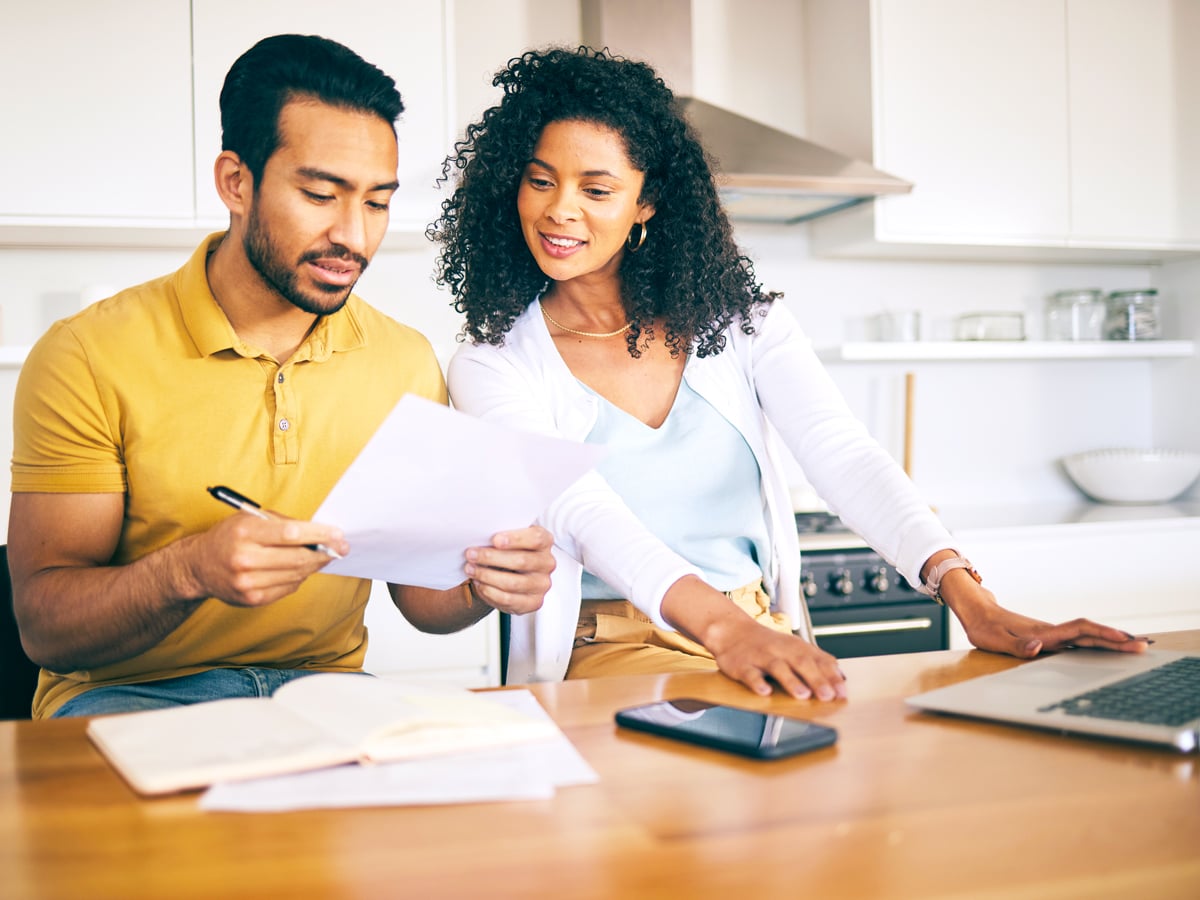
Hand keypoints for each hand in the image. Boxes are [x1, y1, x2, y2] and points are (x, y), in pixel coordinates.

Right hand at [188, 512, 348, 607]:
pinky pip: (288, 588)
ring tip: (324, 556)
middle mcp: (245, 559)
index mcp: (245, 532)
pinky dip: (299, 578)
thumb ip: (283, 523)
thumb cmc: (230, 537)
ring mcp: (248, 583)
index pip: (291, 534)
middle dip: (325, 552)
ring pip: (296, 575)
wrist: (199, 566)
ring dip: (315, 565)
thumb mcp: (250, 518)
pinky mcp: (252, 599)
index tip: (338, 534)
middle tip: (341, 547)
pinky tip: (302, 569)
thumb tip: (320, 532)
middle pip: (297, 558)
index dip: (319, 534)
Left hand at [463, 525, 555, 614]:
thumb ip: (501, 535)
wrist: (507, 573)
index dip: (516, 539)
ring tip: (470, 569)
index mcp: (545, 541)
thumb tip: (480, 536)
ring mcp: (542, 584)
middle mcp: (547, 563)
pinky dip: (490, 591)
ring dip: (487, 576)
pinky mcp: (534, 602)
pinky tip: (479, 583)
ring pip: (513, 583)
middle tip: (471, 554)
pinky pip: (509, 599)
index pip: (536, 538)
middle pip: (522, 560)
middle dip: (492, 557)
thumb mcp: (508, 537)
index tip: (495, 540)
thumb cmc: (507, 550)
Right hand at [705, 615, 847, 700]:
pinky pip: (750, 674)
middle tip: (827, 696)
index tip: (842, 693)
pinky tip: (765, 692)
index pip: (819, 660)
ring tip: (802, 695)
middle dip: (816, 679)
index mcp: (796, 647)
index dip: (832, 677)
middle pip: (801, 662)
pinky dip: (757, 683)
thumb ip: (818, 662)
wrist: (732, 631)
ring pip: (777, 667)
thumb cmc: (767, 644)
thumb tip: (843, 678)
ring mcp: (761, 657)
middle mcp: (781, 650)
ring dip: (790, 681)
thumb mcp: (795, 648)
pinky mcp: (742, 665)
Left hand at [940, 571, 1149, 657]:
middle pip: (1090, 634)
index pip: (1079, 631)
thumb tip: (1040, 647)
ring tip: (1134, 646)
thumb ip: (1017, 645)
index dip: (1102, 634)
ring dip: (1110, 640)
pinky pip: (1078, 640)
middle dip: (1116, 639)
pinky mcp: (1049, 638)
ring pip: (1087, 636)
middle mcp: (1052, 632)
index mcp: (1044, 633)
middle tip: (1143, 646)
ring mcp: (1052, 634)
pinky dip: (1096, 643)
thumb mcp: (995, 640)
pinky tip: (1107, 648)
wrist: (978, 612)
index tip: (1123, 639)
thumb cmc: (985, 628)